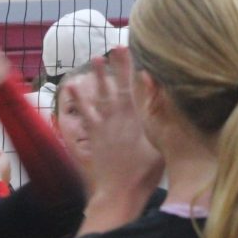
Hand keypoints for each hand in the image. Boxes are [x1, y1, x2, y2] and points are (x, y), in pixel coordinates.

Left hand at [68, 49, 162, 202]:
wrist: (119, 192)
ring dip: (99, 77)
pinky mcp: (93, 135)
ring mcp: (104, 125)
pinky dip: (78, 99)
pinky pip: (84, 113)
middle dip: (120, 65)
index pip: (138, 88)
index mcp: (138, 119)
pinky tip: (71, 87)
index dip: (135, 69)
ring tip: (96, 58)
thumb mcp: (160, 146)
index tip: (136, 52)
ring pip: (101, 95)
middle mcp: (120, 117)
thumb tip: (167, 101)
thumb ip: (161, 122)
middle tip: (118, 46)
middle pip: (120, 85)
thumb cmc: (144, 173)